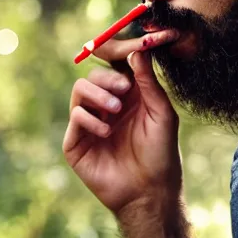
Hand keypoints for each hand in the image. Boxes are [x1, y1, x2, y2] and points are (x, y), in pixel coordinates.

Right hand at [63, 30, 181, 214]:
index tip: (118, 45)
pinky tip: (106, 132)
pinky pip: (75, 117)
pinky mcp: (77, 141)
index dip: (115, 54)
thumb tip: (137, 49)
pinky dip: (89, 119)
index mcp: (128, 97)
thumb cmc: (161, 152)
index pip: (115, 67)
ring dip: (98, 94)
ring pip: (80, 89)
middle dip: (108, 77)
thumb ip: (148, 81)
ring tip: (115, 109)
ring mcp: (90, 122)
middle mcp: (107, 105)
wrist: (150, 192)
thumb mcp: (161, 112)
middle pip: (95, 75)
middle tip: (123, 88)